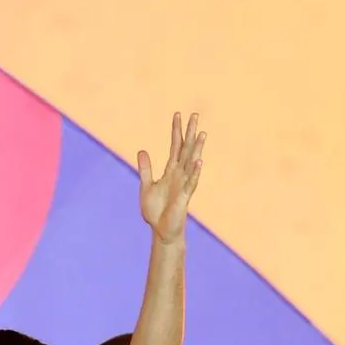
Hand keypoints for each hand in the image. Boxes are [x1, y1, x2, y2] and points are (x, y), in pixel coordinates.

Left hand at [137, 113, 205, 243]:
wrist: (160, 230)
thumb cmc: (155, 210)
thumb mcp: (146, 186)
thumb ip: (145, 169)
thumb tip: (142, 150)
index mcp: (170, 171)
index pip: (175, 146)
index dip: (176, 131)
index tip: (178, 114)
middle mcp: (180, 174)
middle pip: (187, 149)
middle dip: (190, 133)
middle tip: (195, 115)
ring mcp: (184, 184)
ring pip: (192, 162)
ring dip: (197, 149)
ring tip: (202, 133)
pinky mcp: (184, 197)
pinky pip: (191, 183)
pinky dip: (195, 173)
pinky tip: (199, 162)